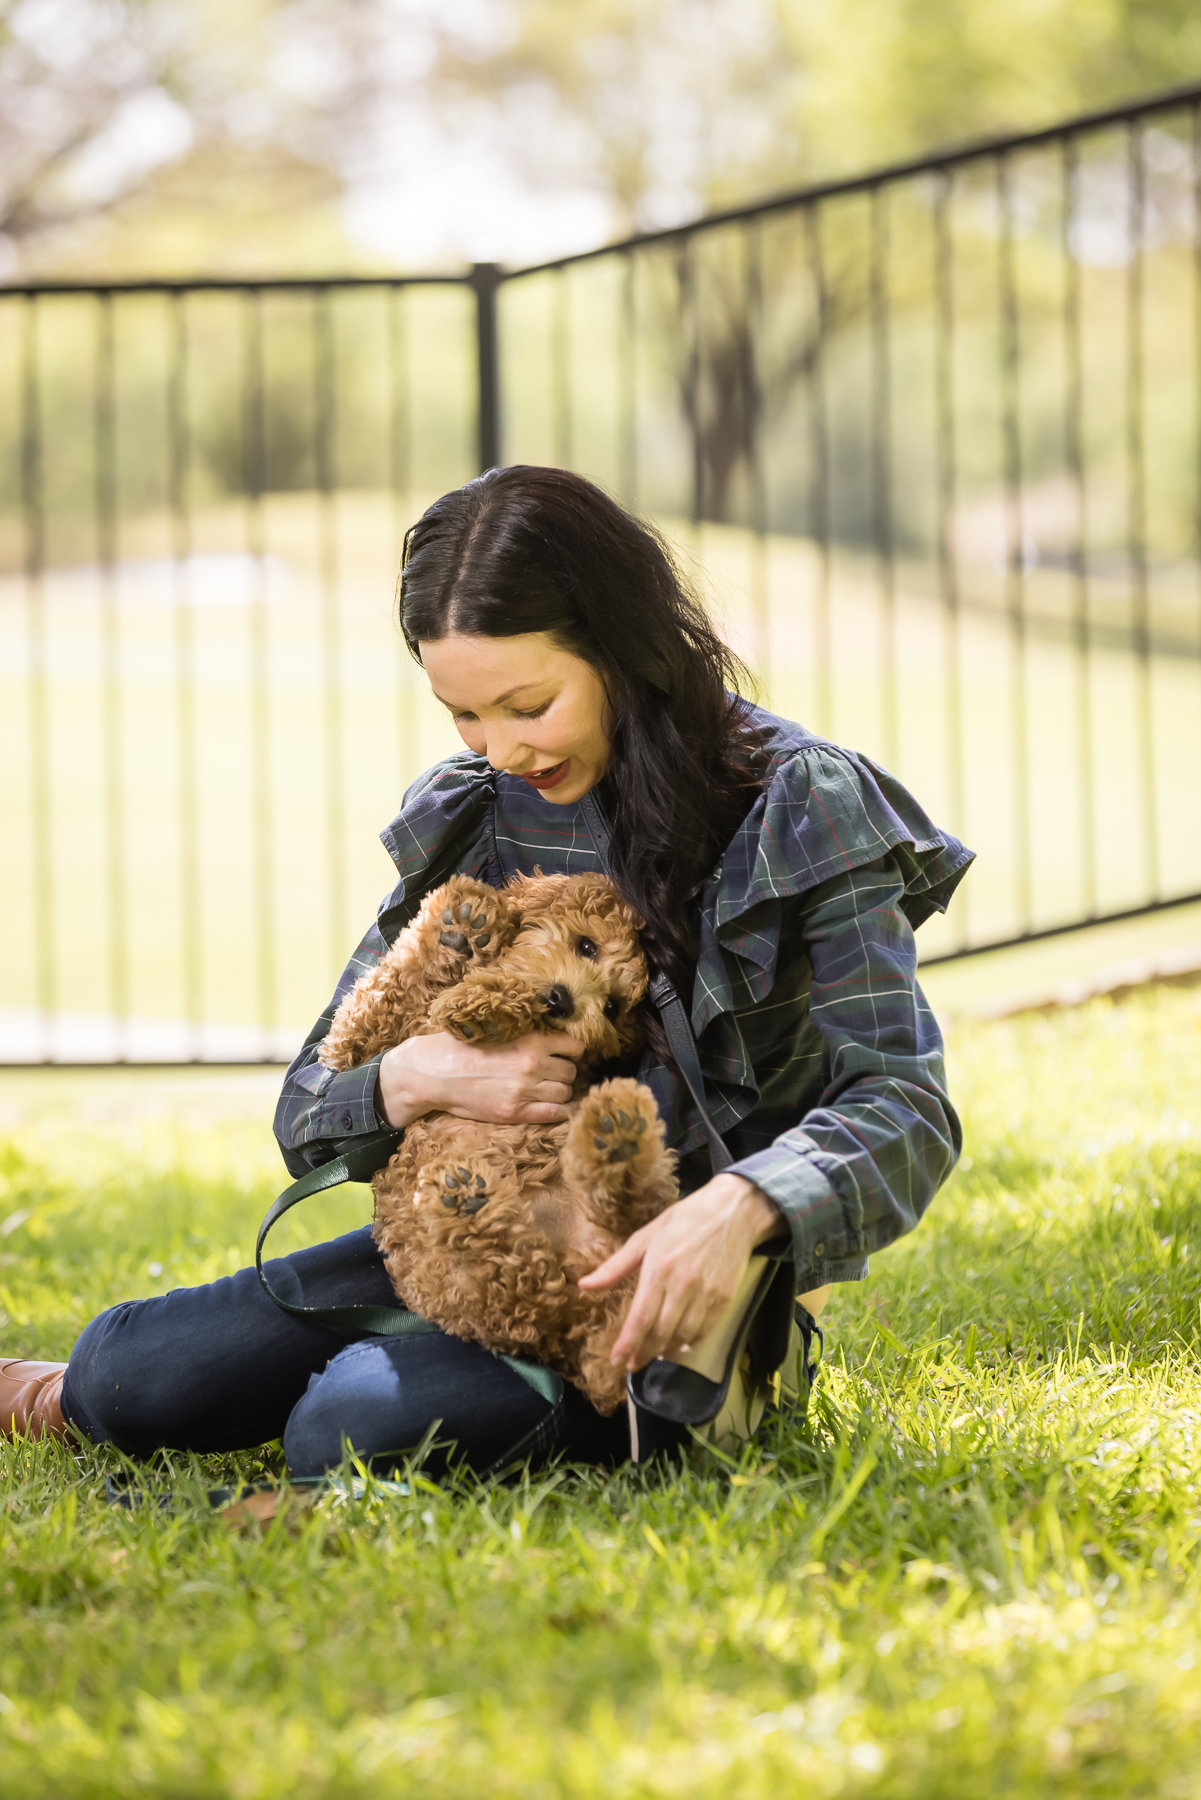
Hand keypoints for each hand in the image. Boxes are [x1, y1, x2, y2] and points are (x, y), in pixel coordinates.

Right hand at [377, 1031, 581, 1129]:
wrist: (434, 1074)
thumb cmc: (460, 1048)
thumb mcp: (497, 1031)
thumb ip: (525, 1035)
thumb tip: (551, 1036)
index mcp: (530, 1040)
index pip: (573, 1046)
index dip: (574, 1050)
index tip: (570, 1053)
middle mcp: (532, 1065)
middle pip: (570, 1071)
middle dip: (566, 1072)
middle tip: (556, 1073)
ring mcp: (524, 1091)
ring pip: (564, 1092)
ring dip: (561, 1091)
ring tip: (552, 1089)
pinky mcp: (515, 1112)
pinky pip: (555, 1114)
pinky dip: (566, 1112)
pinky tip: (568, 1109)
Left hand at [578, 1173, 785, 1370]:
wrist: (733, 1211)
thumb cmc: (685, 1220)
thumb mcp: (646, 1236)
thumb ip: (615, 1266)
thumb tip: (585, 1285)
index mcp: (659, 1268)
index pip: (640, 1318)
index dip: (627, 1344)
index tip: (616, 1360)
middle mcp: (683, 1285)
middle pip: (660, 1332)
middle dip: (644, 1353)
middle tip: (632, 1364)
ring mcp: (707, 1293)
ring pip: (683, 1336)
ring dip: (666, 1350)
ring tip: (655, 1352)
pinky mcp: (725, 1298)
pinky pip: (705, 1330)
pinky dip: (690, 1342)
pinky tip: (680, 1342)